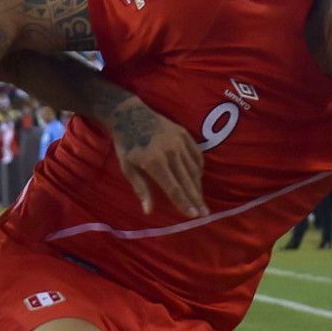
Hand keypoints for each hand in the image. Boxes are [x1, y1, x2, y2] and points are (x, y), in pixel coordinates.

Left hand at [107, 96, 204, 217]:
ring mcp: (179, 141)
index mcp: (154, 162)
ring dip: (198, 186)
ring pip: (193, 169)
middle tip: (205, 214)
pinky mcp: (184, 134)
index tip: (193, 216)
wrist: (129, 114)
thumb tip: (148, 211)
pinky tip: (198, 179)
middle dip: (196, 200)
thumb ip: (140, 188)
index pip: (173, 187)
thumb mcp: (127, 168)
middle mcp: (170, 151)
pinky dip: (198, 169)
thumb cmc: (126, 144)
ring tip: (201, 201)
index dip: (183, 203)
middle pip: (187, 181)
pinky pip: (196, 155)